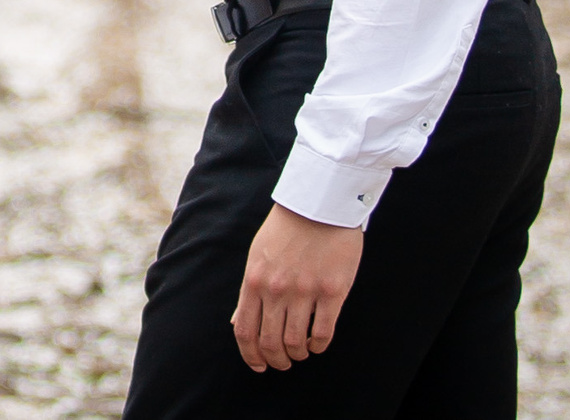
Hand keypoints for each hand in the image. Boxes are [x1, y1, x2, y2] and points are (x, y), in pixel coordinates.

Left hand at [232, 204, 363, 372]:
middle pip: (270, 343)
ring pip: (296, 343)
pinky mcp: (332, 291)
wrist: (320, 203)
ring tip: (302, 352)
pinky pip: (323, 332)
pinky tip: (318, 343)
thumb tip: (237, 323)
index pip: (244, 331)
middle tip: (284, 363)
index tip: (259, 365)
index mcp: (254, 280)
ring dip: (298, 354)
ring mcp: (305, 291)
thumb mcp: (258, 256)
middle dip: (276, 361)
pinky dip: (319, 346)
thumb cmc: (287, 229)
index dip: (250, 356)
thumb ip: (249, 292)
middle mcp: (277, 289)